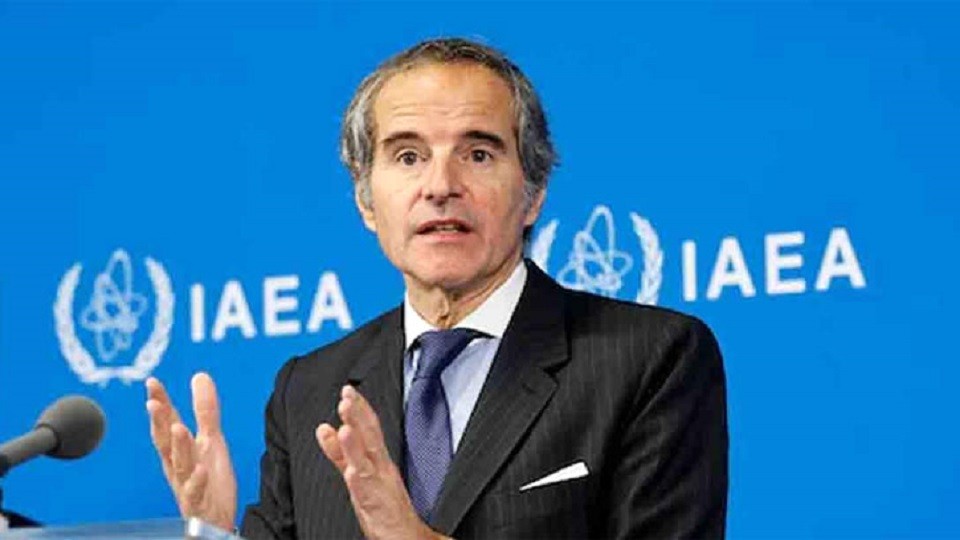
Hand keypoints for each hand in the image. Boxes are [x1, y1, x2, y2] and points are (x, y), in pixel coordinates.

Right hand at [146, 373, 237, 531]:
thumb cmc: (209, 480)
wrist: (216, 520)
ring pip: (180, 465)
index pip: (167, 423)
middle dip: (159, 423)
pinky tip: (201, 469)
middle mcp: (178, 467)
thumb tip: (199, 376)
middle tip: (153, 402)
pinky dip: (197, 481)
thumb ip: (205, 410)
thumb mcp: (210, 440)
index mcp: (179, 451)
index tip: (152, 383)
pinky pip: (195, 493)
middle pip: (166, 442)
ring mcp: (186, 485)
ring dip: (178, 447)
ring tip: (178, 428)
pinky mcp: (199, 504)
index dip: (160, 403)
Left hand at [316, 386, 448, 539]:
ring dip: (356, 446)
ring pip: (367, 463)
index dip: (359, 408)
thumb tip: (325, 427)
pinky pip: (367, 494)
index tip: (348, 390)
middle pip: (370, 438)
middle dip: (358, 417)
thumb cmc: (382, 505)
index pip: (369, 428)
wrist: (405, 536)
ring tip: (346, 429)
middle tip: (347, 398)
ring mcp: (380, 487)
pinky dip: (360, 482)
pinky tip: (352, 473)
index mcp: (378, 459)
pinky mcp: (378, 508)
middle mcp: (381, 469)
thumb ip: (340, 451)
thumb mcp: (359, 473)